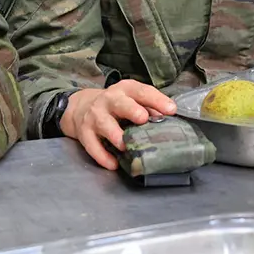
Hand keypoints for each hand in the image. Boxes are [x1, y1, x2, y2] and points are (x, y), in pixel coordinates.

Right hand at [61, 81, 177, 169]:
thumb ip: (150, 107)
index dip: (156, 100)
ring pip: (104, 124)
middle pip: (120, 103)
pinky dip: (102, 156)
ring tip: (125, 145)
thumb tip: (168, 118)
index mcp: (125, 90)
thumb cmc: (116, 105)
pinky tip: (113, 164)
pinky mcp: (85, 132)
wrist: (82, 107)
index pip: (141, 92)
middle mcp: (109, 100)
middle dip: (131, 110)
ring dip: (115, 135)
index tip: (171, 110)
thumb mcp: (132, 99)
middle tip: (143, 118)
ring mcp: (95, 116)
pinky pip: (92, 145)